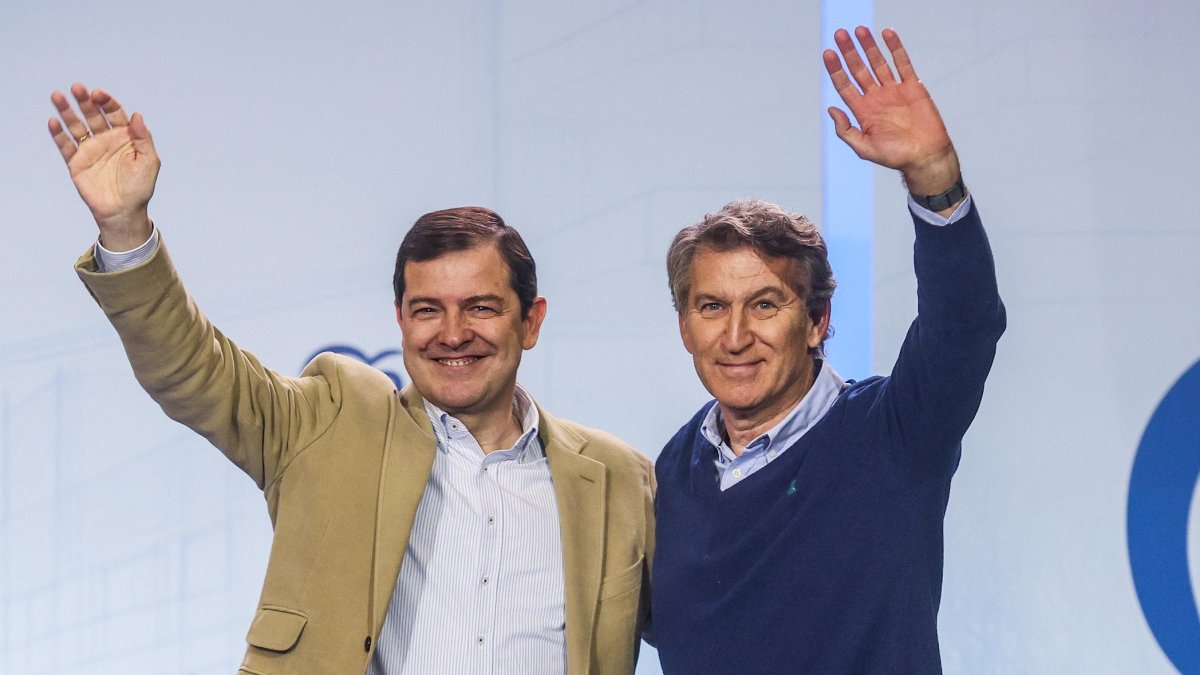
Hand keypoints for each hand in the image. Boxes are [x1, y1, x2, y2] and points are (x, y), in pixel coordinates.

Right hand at [49, 83, 158, 250]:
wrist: (123, 211)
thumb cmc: (140, 187)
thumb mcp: (149, 161)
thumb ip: (144, 138)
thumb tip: (138, 115)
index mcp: (124, 136)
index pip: (114, 112)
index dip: (106, 102)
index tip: (98, 94)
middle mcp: (105, 139)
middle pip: (92, 114)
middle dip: (85, 101)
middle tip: (77, 88)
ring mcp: (90, 149)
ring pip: (76, 126)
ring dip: (67, 111)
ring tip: (57, 96)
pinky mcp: (76, 162)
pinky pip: (65, 145)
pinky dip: (58, 134)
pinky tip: (53, 122)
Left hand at [823, 27, 959, 197]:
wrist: (925, 157)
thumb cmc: (895, 156)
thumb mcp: (864, 148)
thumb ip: (846, 130)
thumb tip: (831, 109)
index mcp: (862, 111)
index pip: (845, 85)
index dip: (836, 69)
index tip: (828, 53)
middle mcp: (876, 98)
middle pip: (859, 69)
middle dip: (849, 52)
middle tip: (840, 34)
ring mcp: (894, 91)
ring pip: (878, 63)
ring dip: (869, 46)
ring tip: (859, 30)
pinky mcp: (913, 87)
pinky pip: (903, 63)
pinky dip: (895, 48)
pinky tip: (887, 34)